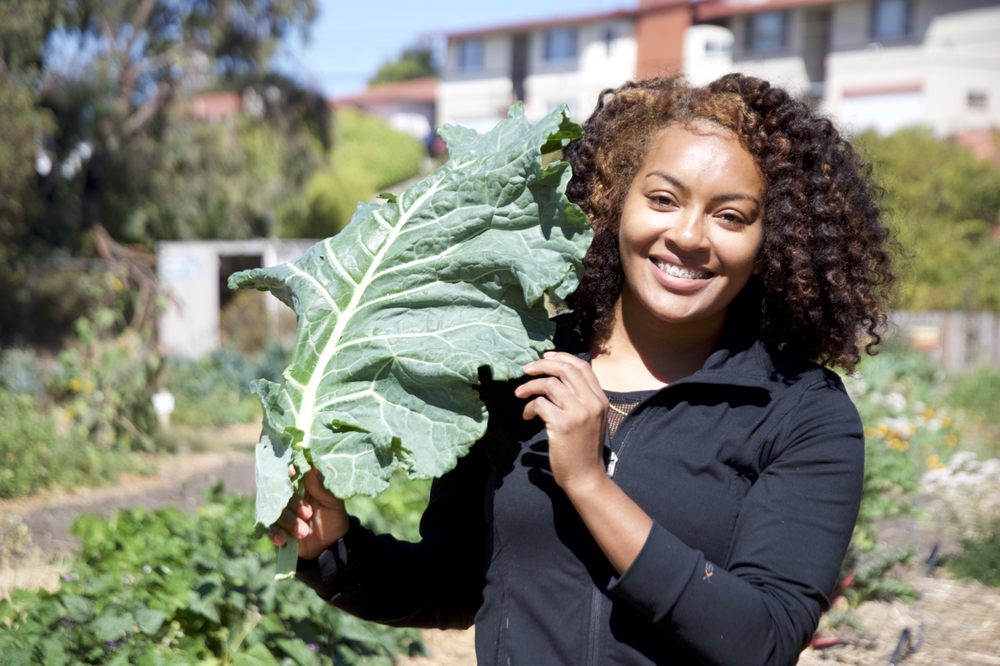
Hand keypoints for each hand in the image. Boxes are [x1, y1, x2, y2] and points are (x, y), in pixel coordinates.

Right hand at [269, 467, 349, 560]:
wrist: (332, 545)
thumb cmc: (333, 517)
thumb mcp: (332, 500)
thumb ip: (320, 484)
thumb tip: (311, 462)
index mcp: (302, 485)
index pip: (290, 473)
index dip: (289, 472)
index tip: (292, 473)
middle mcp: (290, 497)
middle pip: (281, 493)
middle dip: (294, 504)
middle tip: (308, 514)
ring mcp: (283, 513)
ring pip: (276, 512)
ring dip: (289, 522)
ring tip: (304, 532)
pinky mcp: (279, 529)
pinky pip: (270, 529)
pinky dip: (275, 534)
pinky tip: (283, 539)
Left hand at [515, 351, 607, 490]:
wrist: (586, 476)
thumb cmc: (584, 449)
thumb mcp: (590, 419)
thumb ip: (580, 399)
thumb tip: (557, 378)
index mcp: (600, 399)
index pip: (582, 367)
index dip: (562, 357)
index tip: (545, 356)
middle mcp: (592, 402)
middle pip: (565, 369)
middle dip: (542, 365)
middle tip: (526, 369)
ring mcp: (579, 413)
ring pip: (550, 384)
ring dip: (530, 386)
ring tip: (520, 394)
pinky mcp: (563, 424)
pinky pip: (540, 403)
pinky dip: (529, 407)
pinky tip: (527, 416)